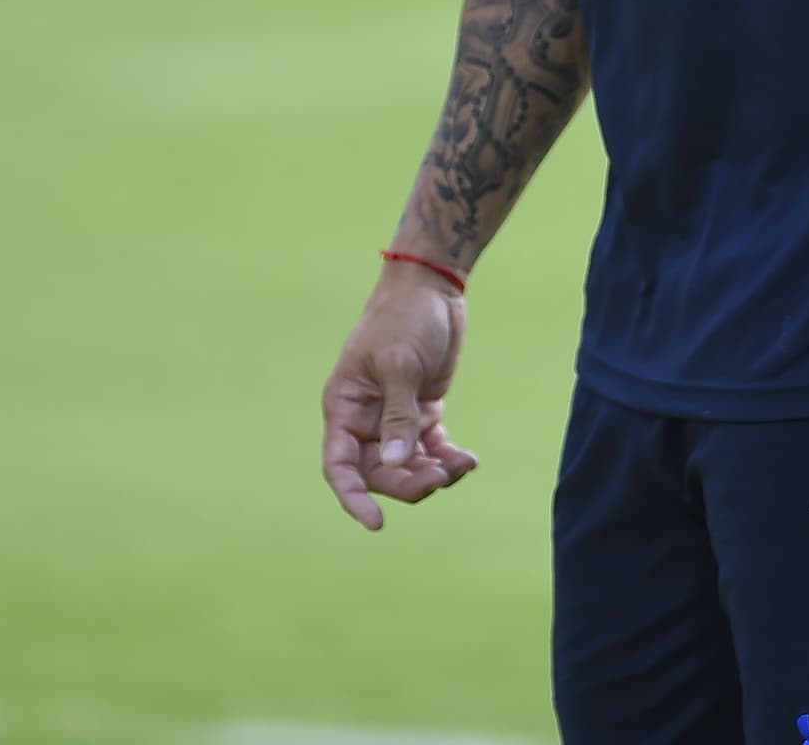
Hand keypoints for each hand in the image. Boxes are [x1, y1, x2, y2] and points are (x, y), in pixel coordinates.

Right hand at [321, 260, 477, 530]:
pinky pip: (429, 449)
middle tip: (441, 477)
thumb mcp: (399, 363)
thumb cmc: (405, 317)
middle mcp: (365, 418)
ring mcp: (394, 416)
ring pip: (407, 465)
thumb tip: (395, 465)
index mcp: (345, 406)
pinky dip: (447, 458)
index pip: (340, 465)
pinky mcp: (421, 411)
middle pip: (379, 472)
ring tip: (462, 465)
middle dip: (408, 482)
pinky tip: (468, 459)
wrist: (432, 286)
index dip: (353, 497)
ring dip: (433, 473)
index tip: (376, 523)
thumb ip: (397, 415)